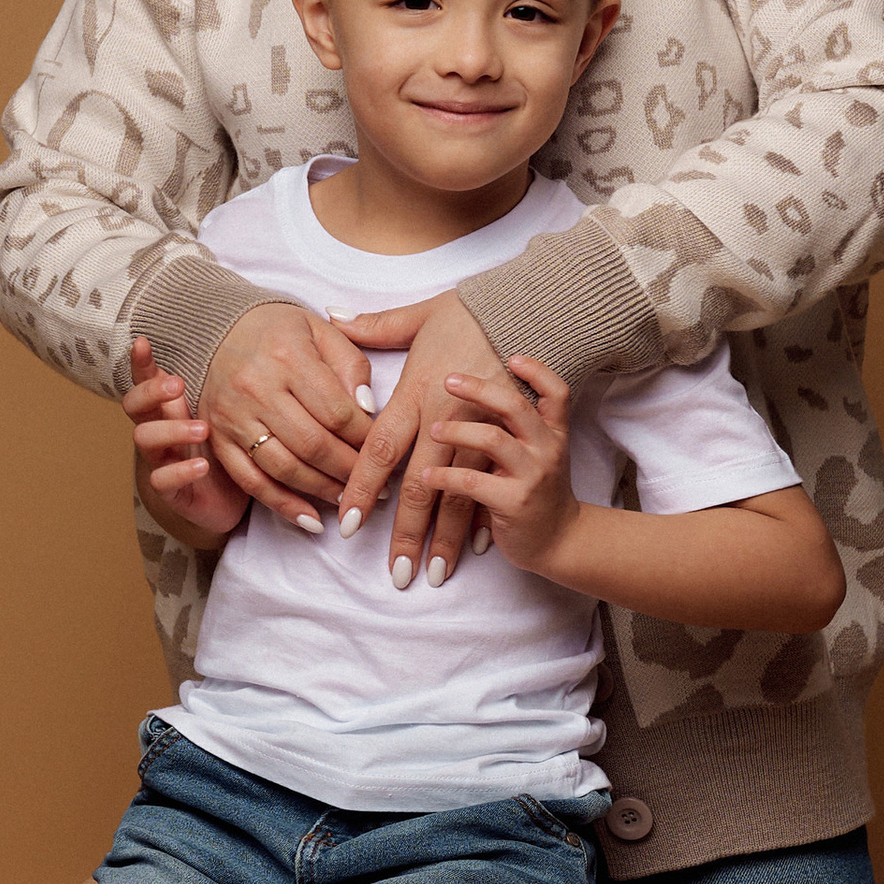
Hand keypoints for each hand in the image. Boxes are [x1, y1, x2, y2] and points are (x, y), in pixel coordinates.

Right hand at [126, 337, 247, 536]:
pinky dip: (180, 472)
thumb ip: (227, 384)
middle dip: (150, 391)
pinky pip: (162, 480)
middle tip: (177, 384)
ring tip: (203, 429)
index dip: (140, 362)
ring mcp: (161, 459)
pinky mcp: (170, 490)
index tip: (143, 342)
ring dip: (171, 430)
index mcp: (169, 406)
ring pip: (144, 438)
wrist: (225, 498)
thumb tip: (251, 339)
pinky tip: (202, 466)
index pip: (146, 378)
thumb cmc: (225, 445)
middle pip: (134, 404)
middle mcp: (158, 428)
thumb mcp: (225, 412)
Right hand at [201, 300, 373, 532]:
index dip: (366, 438)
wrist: (216, 329)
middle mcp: (256, 389)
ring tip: (351, 498)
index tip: (384, 449)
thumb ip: (351, 365)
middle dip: (351, 470)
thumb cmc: (277, 330)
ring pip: (285, 468)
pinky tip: (312, 520)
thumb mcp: (319, 330)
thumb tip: (370, 410)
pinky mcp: (218, 440)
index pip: (337, 411)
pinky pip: (252, 482)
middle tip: (378, 484)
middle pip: (313, 444)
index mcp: (287, 357)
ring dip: (324, 490)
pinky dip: (283, 506)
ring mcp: (233, 418)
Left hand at [329, 291, 508, 589]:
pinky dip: (478, 522)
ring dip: (440, 538)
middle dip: (404, 533)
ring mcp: (490, 440)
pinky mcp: (527, 458)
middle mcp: (454, 417)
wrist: (551, 314)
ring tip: (424, 571)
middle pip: (419, 484)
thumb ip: (379, 324)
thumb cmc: (481, 318)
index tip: (346, 523)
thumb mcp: (427, 313)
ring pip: (456, 497)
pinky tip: (466, 549)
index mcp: (423, 390)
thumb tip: (332, 317)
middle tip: (392, 571)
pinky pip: (494, 492)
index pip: (380, 446)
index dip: (360, 487)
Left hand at [431, 359, 581, 578]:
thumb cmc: (538, 491)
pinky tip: (426, 476)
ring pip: (492, 440)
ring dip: (456, 431)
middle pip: (515, 406)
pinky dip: (445, 476)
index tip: (511, 355)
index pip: (556, 391)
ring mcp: (532, 475)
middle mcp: (546, 448)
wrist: (559, 541)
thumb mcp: (538, 453)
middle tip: (448, 379)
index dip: (537, 371)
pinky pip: (473, 483)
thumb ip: (517, 423)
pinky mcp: (514, 502)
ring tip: (432, 430)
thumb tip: (485, 387)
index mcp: (552, 432)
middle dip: (479, 389)